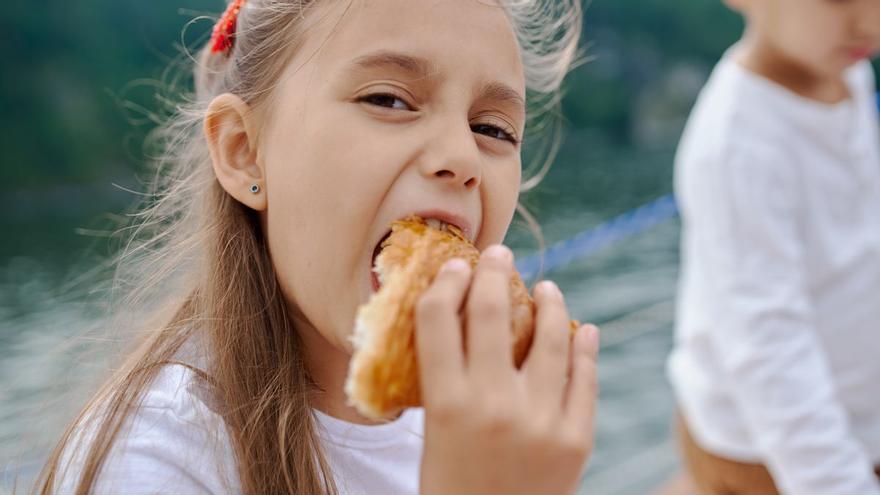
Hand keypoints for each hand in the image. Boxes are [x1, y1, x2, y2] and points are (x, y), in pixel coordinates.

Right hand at [415, 244, 599, 494]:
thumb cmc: (450, 488)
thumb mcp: (432, 435)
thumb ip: (445, 380)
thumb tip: (460, 319)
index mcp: (445, 404)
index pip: (439, 318)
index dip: (446, 282)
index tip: (454, 266)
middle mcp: (492, 404)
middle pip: (493, 313)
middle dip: (494, 272)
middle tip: (497, 255)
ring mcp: (540, 420)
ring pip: (550, 337)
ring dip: (549, 302)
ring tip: (547, 287)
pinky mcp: (576, 439)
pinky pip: (584, 378)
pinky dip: (585, 347)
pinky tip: (584, 328)